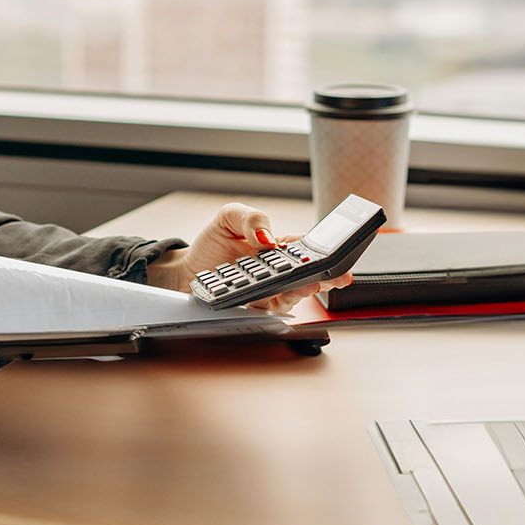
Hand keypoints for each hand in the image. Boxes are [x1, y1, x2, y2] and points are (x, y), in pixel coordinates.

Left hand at [149, 202, 354, 313]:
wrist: (188, 269)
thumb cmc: (213, 243)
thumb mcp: (230, 217)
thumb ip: (251, 218)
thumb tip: (268, 237)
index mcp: (278, 247)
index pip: (306, 247)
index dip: (325, 249)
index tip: (337, 250)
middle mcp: (278, 271)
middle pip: (309, 274)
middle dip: (327, 275)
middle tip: (336, 275)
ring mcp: (269, 291)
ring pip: (295, 293)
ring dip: (305, 289)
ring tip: (311, 283)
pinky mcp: (256, 308)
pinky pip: (272, 308)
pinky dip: (280, 302)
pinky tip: (284, 294)